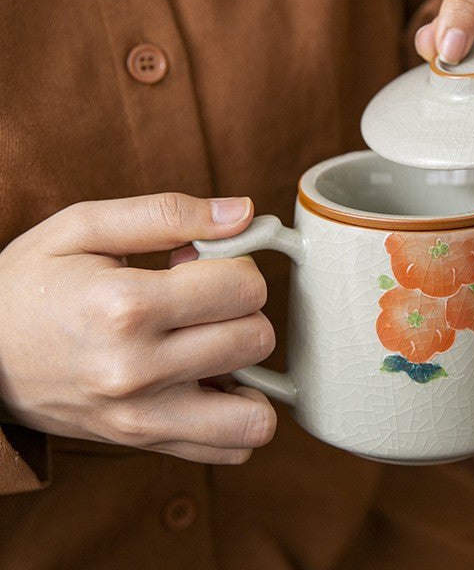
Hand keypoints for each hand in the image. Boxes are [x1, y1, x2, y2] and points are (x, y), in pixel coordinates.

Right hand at [0, 193, 275, 463]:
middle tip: (201, 299)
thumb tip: (244, 212)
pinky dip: (236, 415)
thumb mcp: (84, 227)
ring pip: (255, 414)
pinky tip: (207, 380)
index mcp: (125, 307)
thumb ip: (169, 213)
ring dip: (248, 370)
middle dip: (243, 309)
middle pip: (256, 339)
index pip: (244, 289)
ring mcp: (141, 418)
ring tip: (212, 343)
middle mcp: (137, 371)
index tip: (203, 263)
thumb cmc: (31, 284)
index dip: (237, 265)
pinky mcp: (143, 443)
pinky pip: (231, 447)